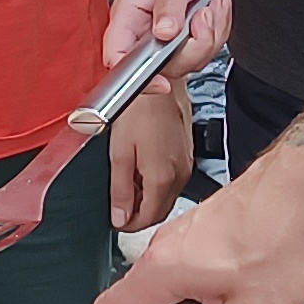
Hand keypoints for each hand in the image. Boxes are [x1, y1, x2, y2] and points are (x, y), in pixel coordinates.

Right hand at [89, 156, 303, 303]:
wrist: (301, 187)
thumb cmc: (279, 236)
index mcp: (161, 270)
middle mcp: (163, 248)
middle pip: (136, 303)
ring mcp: (181, 235)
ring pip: (165, 286)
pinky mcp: (202, 229)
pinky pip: (186, 269)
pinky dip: (201, 289)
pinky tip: (236, 294)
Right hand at [102, 0, 231, 72]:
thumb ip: (168, 5)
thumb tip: (164, 33)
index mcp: (126, 19)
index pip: (118, 58)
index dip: (137, 77)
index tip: (161, 82)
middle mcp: (141, 36)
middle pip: (164, 68)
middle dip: (194, 46)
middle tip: (202, 16)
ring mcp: (162, 43)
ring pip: (189, 63)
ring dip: (210, 35)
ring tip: (210, 6)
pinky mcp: (182, 44)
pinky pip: (204, 52)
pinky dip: (217, 31)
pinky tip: (214, 9)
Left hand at [110, 80, 194, 232]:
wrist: (160, 79)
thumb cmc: (138, 108)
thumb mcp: (119, 152)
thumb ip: (120, 189)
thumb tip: (120, 217)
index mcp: (162, 178)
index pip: (148, 219)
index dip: (129, 225)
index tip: (115, 220)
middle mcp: (180, 174)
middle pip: (161, 210)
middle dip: (140, 214)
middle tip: (119, 206)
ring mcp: (187, 164)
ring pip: (168, 196)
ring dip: (149, 198)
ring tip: (128, 185)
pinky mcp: (188, 153)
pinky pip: (174, 180)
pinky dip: (158, 183)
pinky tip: (143, 169)